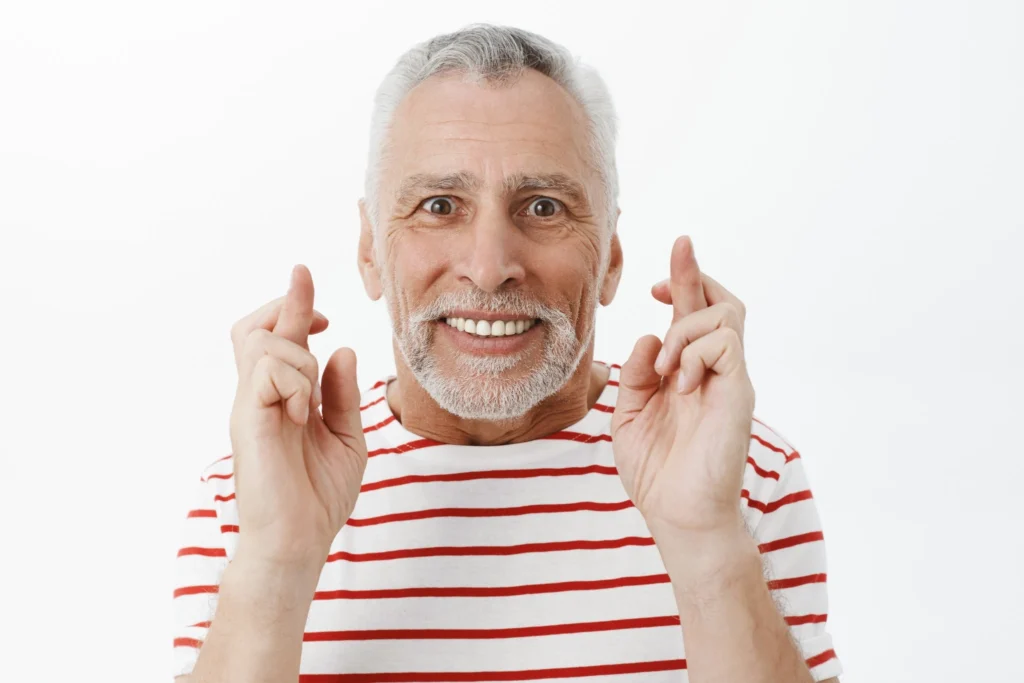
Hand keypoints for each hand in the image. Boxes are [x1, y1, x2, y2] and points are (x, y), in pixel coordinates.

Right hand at [228, 265, 367, 565]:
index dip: (296, 310)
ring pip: (264, 342)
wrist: (298, 542)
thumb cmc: (317, 497)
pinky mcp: (246, 419)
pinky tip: (302, 414)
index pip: (281, 340)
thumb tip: (341, 350)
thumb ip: (342, 394)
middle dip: (286, 304)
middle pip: (255, 327)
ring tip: (309, 404)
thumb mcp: (346, 437)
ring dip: (298, 357)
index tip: (321, 307)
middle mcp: (261, 397)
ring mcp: (250, 406)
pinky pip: (267, 370)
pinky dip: (294, 381)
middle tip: (311, 300)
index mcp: (284, 399)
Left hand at [611, 236, 754, 539]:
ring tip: (664, 368)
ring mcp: (730, 380)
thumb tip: (649, 337)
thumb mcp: (630, 415)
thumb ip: (637, 375)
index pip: (691, 318)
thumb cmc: (658, 471)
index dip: (679, 287)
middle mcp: (714, 372)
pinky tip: (680, 382)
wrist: (679, 516)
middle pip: (720, 303)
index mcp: (688, 374)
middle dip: (695, 271)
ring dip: (684, 327)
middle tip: (679, 246)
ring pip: (725, 314)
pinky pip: (724, 343)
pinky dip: (694, 352)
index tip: (652, 285)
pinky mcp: (738, 392)